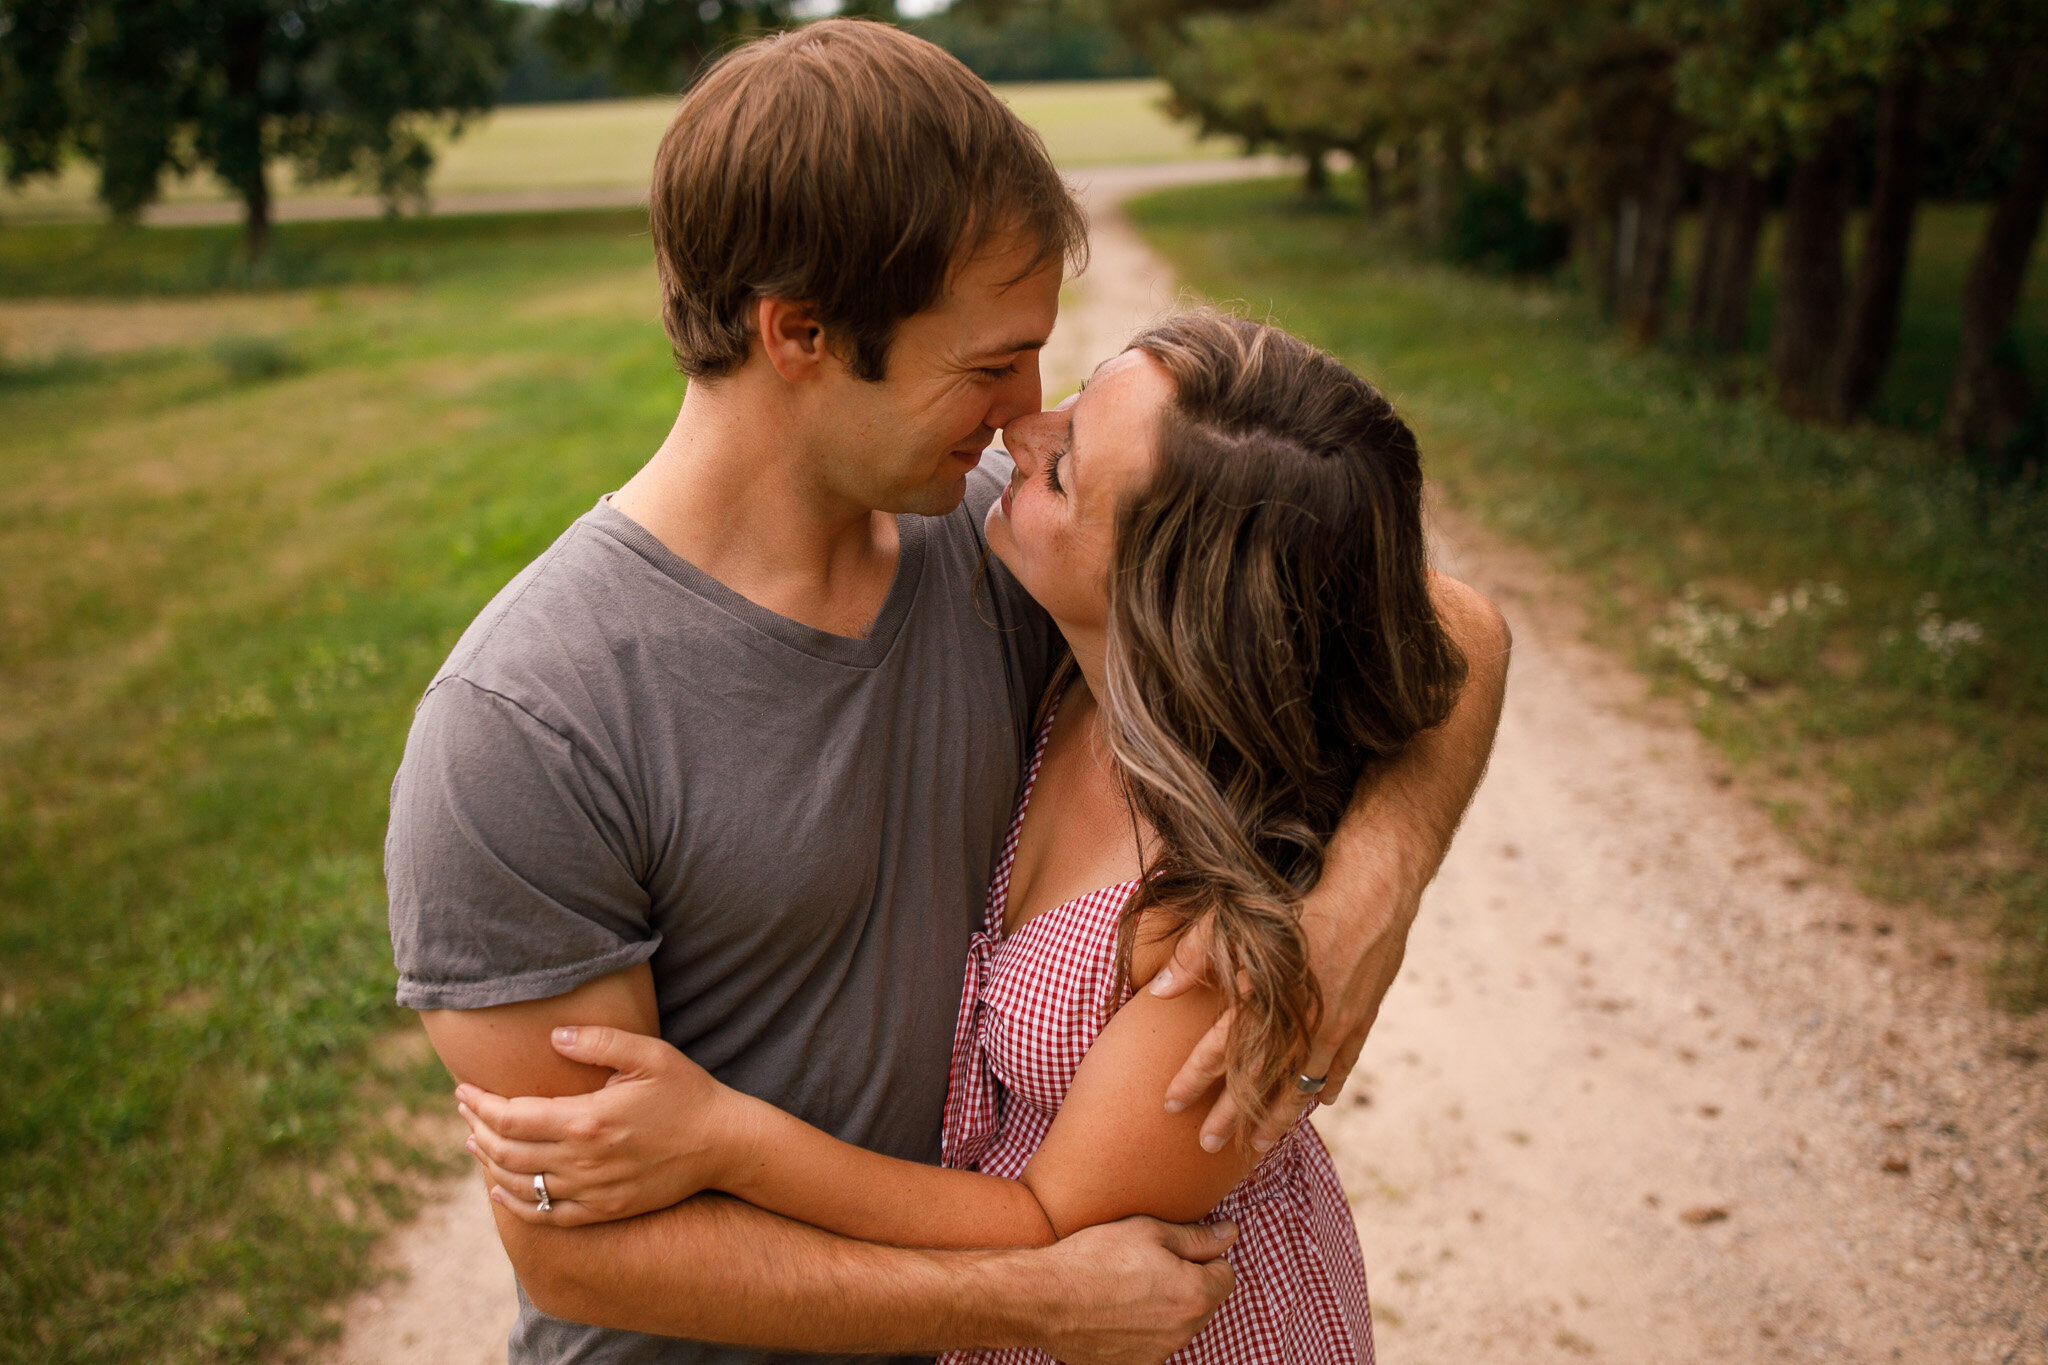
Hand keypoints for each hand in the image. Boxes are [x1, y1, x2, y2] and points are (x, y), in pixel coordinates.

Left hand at [458, 1026, 739, 1226]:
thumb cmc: (687, 1092)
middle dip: (475, 1129)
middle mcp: (583, 1160)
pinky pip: (545, 1215)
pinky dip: (514, 1202)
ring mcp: (592, 1191)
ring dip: (488, 1163)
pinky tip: (500, 1188)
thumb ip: (598, 1041)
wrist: (724, 1144)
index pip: (510, 1117)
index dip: (479, 1104)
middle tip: (464, 1110)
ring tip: (474, 1141)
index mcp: (588, 1119)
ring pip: (518, 1184)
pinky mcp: (604, 1210)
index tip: (463, 1089)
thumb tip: (552, 1035)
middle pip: (505, 1151)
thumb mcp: (649, 1055)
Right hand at [1025, 1217, 1237, 1364]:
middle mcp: (1184, 1331)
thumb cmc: (1096, 1258)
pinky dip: (1143, 1328)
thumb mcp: (1149, 1231)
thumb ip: (1197, 1236)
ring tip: (1128, 1286)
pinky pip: (1153, 1343)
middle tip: (1148, 1263)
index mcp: (1195, 1294)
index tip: (1175, 1249)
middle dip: (1187, 1282)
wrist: (1046, 1298)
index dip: (1203, 1256)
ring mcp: (1160, 1353)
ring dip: (1165, 1306)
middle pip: (1204, 1301)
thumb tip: (1230, 1233)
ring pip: (1178, 1324)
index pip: (1225, 1274)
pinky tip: (1116, 1311)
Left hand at [1150, 865, 1416, 1152]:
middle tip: (1207, 1147)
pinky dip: (1329, 1086)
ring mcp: (1336, 1026)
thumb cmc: (1303, 900)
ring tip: (1261, 1145)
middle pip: (1259, 1081)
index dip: (1193, 1078)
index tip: (1169, 1104)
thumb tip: (1158, 989)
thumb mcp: (1244, 919)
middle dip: (1231, 1115)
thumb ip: (1197, 953)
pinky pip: (1343, 1064)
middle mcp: (1300, 1023)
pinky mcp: (1363, 1019)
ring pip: (1302, 1085)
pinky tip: (1322, 1103)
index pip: (1221, 1050)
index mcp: (1267, 1000)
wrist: (1374, 891)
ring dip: (1279, 1117)